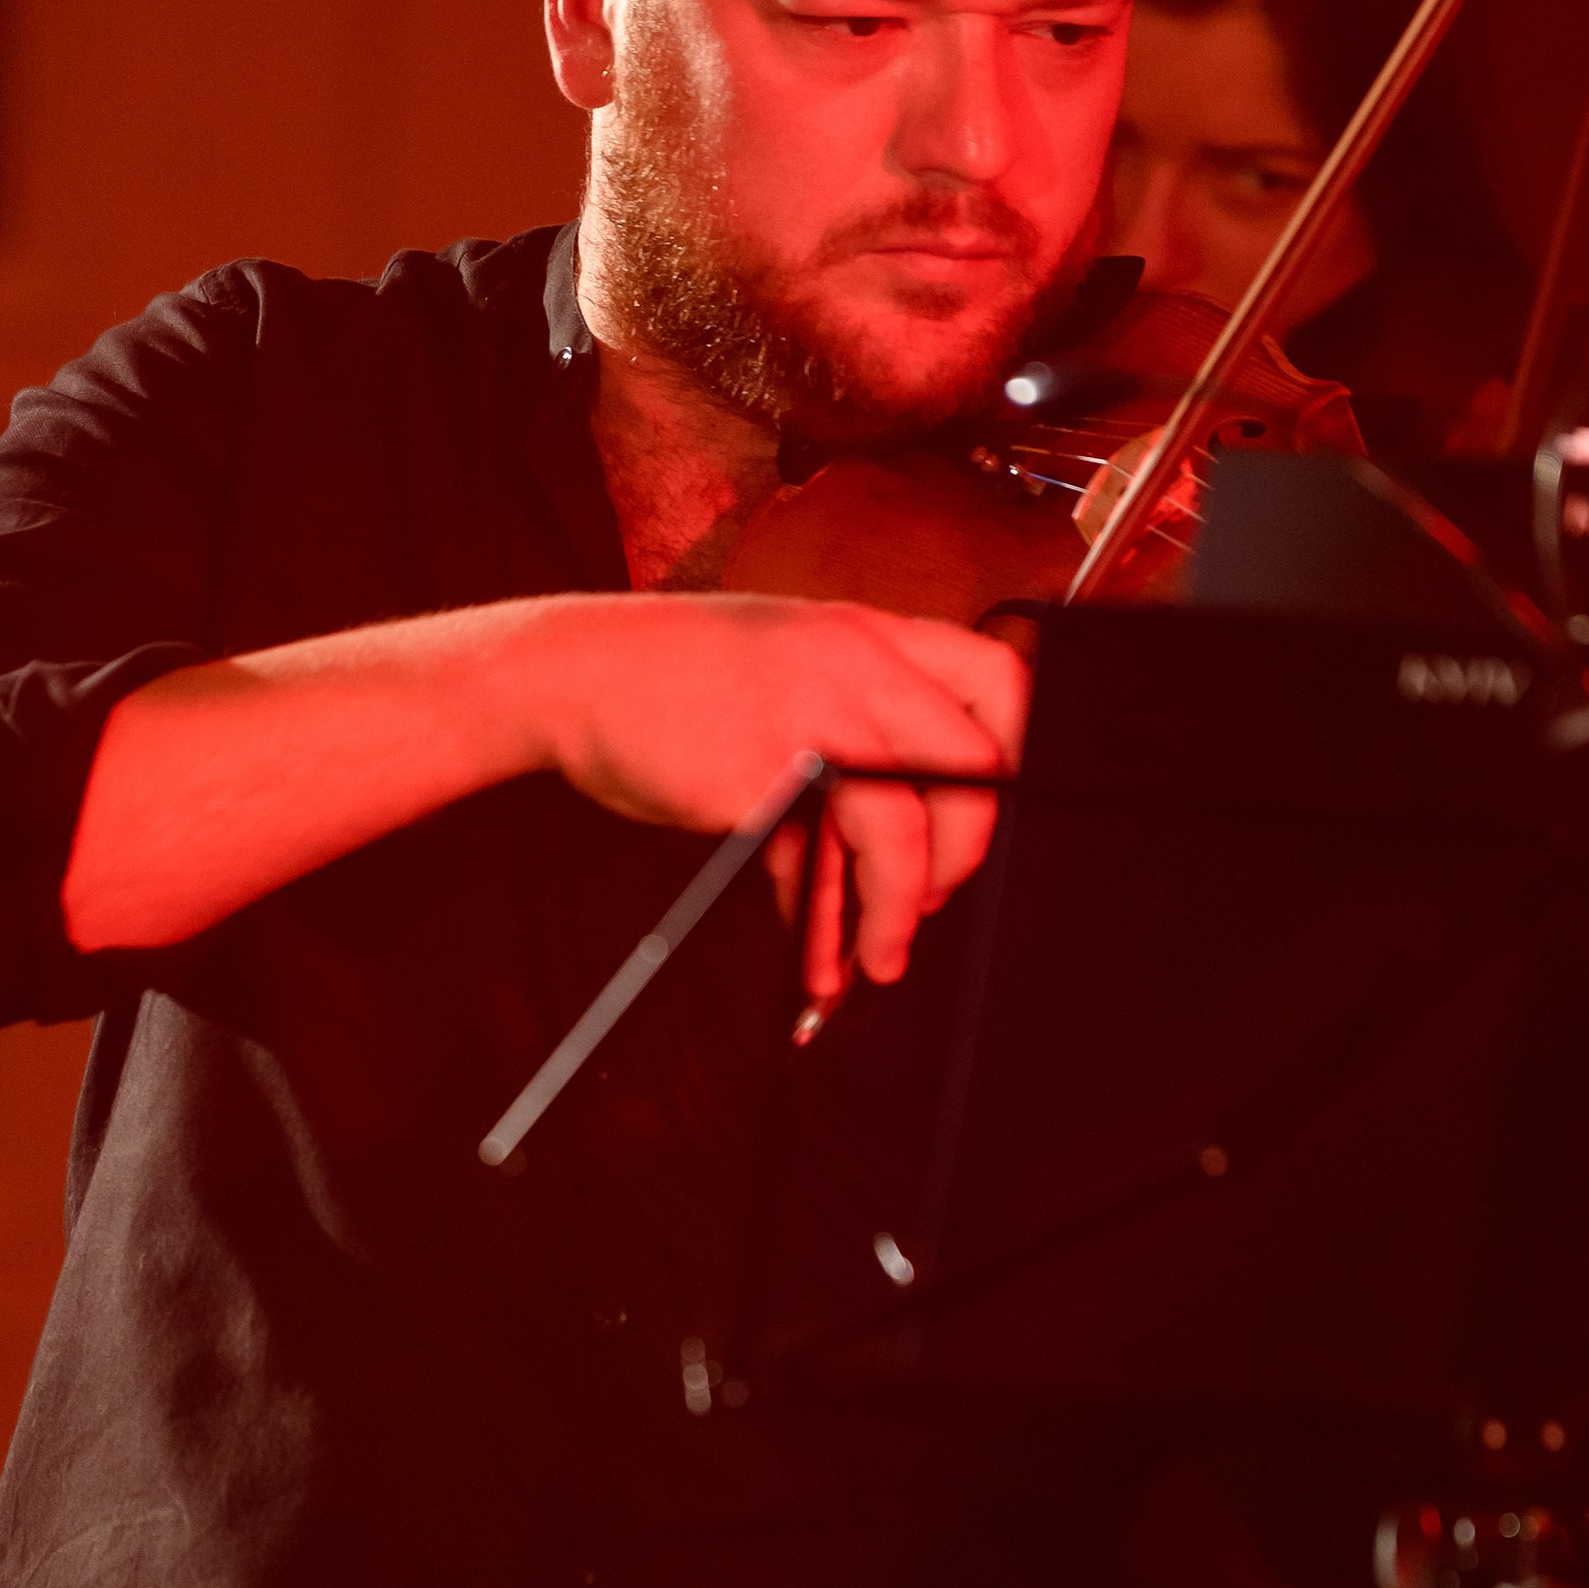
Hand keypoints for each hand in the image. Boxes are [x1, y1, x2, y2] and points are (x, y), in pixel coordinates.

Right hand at [513, 592, 1027, 1002]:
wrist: (573, 671)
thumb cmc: (673, 677)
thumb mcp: (783, 677)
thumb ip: (844, 745)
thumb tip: (872, 861)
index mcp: (870, 635)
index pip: (997, 681)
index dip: (1016, 755)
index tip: (989, 817)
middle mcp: (855, 666)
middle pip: (974, 763)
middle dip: (966, 852)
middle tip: (935, 895)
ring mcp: (809, 718)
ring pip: (907, 824)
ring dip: (901, 907)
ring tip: (880, 951)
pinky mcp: (760, 774)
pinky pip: (820, 864)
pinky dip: (823, 920)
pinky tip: (814, 950)